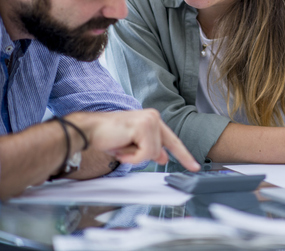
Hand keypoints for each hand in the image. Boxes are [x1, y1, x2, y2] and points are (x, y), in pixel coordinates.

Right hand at [68, 109, 199, 171]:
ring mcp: (150, 120)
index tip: (194, 166)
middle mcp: (154, 117)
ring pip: (153, 153)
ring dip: (134, 155)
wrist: (89, 130)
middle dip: (142, 155)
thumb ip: (150, 149)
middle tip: (122, 148)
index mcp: (152, 119)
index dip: (183, 155)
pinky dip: (132, 156)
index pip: (172, 140)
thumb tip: (163, 157)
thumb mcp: (132, 146)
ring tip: (121, 146)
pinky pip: (146, 153)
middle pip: (161, 149)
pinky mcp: (144, 127)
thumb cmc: (107, 136)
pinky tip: (121, 148)